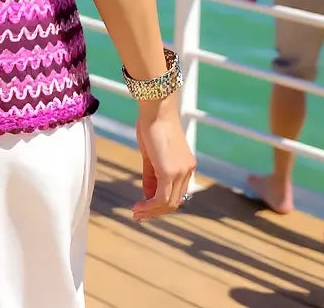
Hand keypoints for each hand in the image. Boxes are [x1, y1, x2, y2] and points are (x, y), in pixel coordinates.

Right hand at [133, 96, 196, 221]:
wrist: (156, 108)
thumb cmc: (152, 124)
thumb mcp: (151, 154)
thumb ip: (151, 175)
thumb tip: (148, 195)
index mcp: (185, 166)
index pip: (177, 193)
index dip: (161, 204)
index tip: (145, 207)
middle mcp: (187, 171)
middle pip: (174, 202)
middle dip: (156, 211)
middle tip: (139, 215)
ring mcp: (180, 172)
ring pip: (168, 203)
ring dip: (151, 211)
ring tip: (136, 213)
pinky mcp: (170, 172)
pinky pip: (161, 197)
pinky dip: (149, 206)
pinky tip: (138, 207)